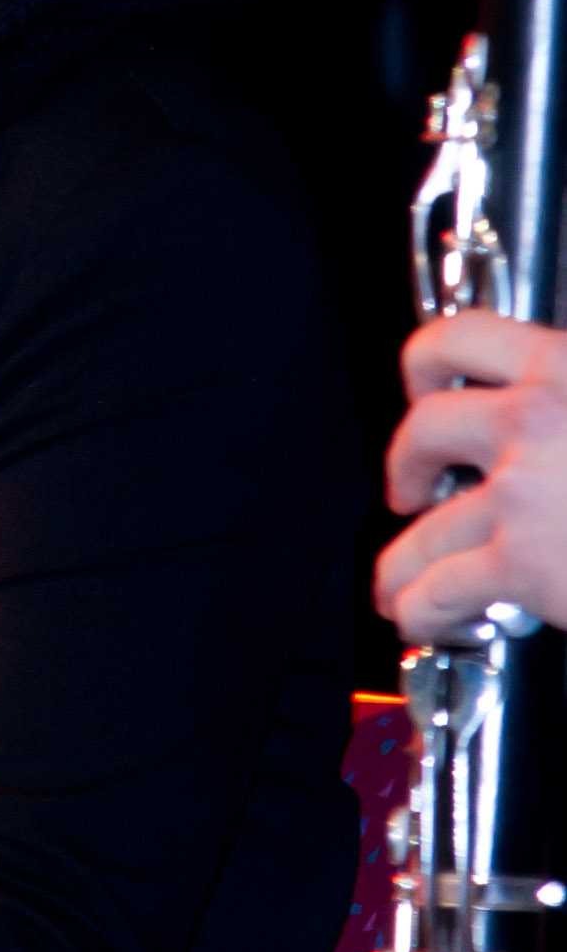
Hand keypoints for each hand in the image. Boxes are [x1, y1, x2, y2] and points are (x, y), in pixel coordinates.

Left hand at [379, 312, 566, 638]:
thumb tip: (552, 409)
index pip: (465, 336)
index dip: (426, 364)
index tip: (423, 386)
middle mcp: (533, 417)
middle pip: (424, 430)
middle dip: (404, 465)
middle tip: (409, 488)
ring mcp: (520, 489)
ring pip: (425, 524)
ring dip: (403, 559)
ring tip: (401, 580)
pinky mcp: (518, 560)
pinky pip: (437, 585)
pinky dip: (417, 606)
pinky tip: (421, 615)